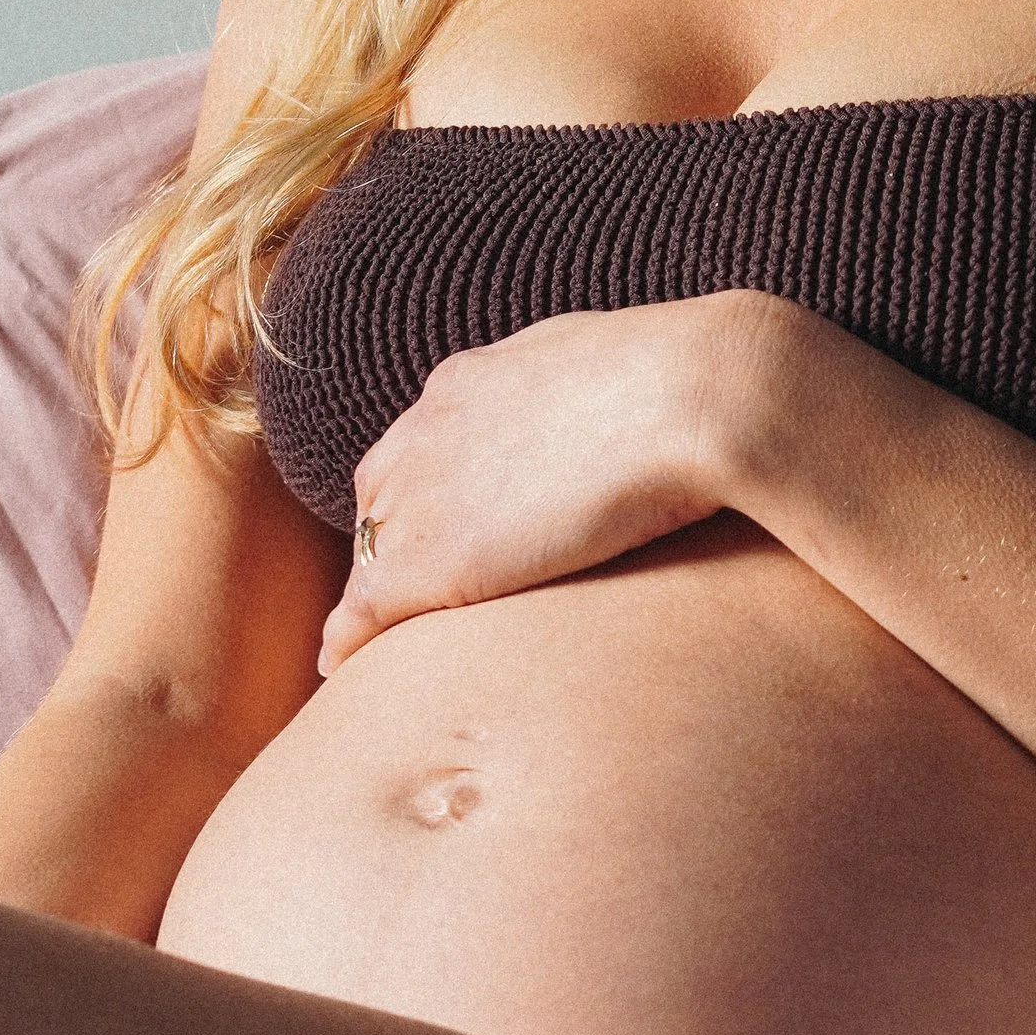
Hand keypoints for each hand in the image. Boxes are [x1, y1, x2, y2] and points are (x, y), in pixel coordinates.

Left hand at [319, 293, 768, 670]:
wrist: (695, 397)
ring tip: (372, 643)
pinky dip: (349, 638)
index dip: (422, 493)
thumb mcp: (619, 367)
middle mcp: (430, 430)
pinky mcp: (432, 559)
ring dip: (370, 595)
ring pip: (369, 555)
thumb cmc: (693, 382)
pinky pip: (364, 608)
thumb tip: (635, 402)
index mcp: (472, 381)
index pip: (417, 445)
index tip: (440, 529)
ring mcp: (425, 495)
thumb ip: (597, 392)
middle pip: (380, 500)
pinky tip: (341, 667)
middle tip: (400, 596)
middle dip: (384, 544)